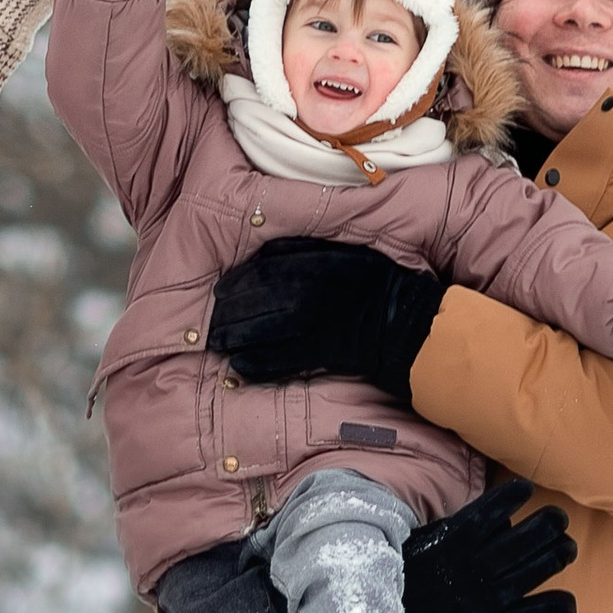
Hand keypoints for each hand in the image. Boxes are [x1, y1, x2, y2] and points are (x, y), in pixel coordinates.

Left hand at [207, 237, 442, 405]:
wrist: (401, 317)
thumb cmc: (369, 278)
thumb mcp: (337, 248)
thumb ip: (300, 246)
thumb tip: (265, 247)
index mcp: (307, 268)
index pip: (256, 276)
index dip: (233, 287)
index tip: (218, 294)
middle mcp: (303, 298)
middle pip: (253, 307)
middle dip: (227, 318)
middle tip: (212, 325)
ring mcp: (309, 328)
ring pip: (261, 335)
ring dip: (235, 341)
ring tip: (219, 344)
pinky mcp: (317, 354)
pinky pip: (280, 361)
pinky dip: (257, 365)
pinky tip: (240, 366)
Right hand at [402, 475, 578, 612]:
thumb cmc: (412, 570)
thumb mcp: (424, 538)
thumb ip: (458, 525)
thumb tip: (500, 515)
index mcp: (453, 542)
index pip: (489, 512)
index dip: (511, 496)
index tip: (525, 487)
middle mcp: (473, 567)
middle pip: (520, 543)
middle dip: (547, 526)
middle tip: (558, 517)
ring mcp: (485, 597)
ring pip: (531, 573)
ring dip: (556, 557)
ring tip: (568, 546)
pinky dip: (552, 609)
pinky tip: (568, 601)